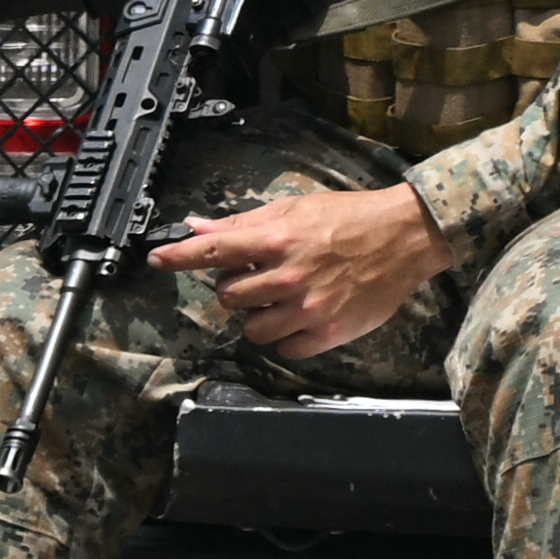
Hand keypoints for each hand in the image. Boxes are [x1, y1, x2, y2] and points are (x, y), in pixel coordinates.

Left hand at [163, 178, 449, 358]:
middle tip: (258, 275)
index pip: (213, 250)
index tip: (157, 260)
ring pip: (252, 328)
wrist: (403, 238)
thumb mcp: (294, 209)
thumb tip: (198, 226)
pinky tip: (298, 316)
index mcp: (276, 240)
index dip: (179, 257)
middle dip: (235, 286)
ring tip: (280, 298)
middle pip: (228, 296)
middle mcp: (286, 276)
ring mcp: (306, 308)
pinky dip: (284, 336)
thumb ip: (245, 223)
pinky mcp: (326, 333)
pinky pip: (283, 349)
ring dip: (257, 315)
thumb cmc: (348, 219)